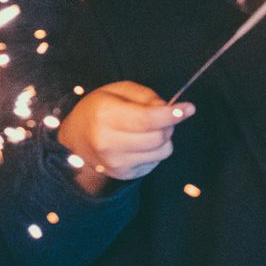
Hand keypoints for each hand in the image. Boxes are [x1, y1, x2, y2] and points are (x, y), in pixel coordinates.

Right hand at [57, 81, 191, 194]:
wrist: (76, 138)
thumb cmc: (100, 108)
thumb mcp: (118, 90)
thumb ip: (146, 97)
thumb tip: (170, 111)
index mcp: (104, 116)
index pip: (146, 119)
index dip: (172, 114)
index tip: (189, 108)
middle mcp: (108, 143)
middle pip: (158, 137)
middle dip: (169, 124)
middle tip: (163, 115)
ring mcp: (115, 163)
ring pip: (161, 152)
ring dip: (163, 138)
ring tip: (148, 130)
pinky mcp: (123, 175)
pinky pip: (155, 162)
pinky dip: (154, 150)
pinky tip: (139, 143)